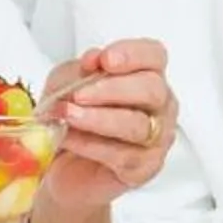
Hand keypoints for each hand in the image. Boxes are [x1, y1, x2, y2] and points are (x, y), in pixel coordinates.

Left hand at [40, 40, 177, 210]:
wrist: (63, 165)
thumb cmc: (73, 120)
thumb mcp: (65, 85)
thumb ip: (79, 70)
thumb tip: (93, 59)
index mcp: (146, 77)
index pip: (154, 56)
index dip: (133, 54)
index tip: (104, 59)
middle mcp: (159, 107)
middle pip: (152, 90)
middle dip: (112, 89)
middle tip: (79, 95)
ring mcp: (156, 139)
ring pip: (137, 125)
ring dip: (98, 119)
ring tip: (69, 116)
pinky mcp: (143, 168)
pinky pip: (122, 155)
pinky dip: (91, 145)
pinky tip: (70, 138)